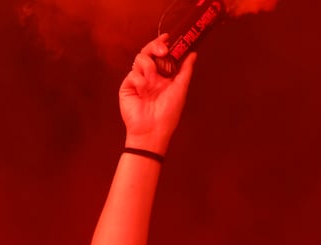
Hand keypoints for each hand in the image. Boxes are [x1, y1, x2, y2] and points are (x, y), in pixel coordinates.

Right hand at [120, 36, 197, 150]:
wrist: (153, 130)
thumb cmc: (168, 113)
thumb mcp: (180, 88)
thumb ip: (185, 70)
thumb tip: (193, 54)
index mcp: (162, 76)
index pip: (160, 55)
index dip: (162, 44)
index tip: (168, 37)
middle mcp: (149, 76)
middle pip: (148, 52)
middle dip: (154, 46)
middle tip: (163, 49)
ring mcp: (138, 81)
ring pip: (139, 59)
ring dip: (148, 66)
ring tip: (153, 79)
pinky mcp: (127, 87)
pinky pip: (132, 74)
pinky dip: (139, 80)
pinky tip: (143, 91)